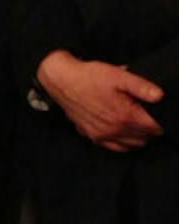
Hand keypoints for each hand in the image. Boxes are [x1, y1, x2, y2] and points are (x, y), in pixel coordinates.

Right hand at [37, 50, 164, 150]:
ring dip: (136, 136)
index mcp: (125, 116)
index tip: (154, 110)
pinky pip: (114, 147)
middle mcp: (115, 130)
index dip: (159, 119)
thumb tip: (160, 96)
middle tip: (143, 113)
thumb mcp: (119, 76)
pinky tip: (120, 131)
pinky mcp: (91, 136)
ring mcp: (102, 135)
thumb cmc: (89, 77)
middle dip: (148, 128)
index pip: (155, 128)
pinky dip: (121, 142)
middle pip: (145, 138)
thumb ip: (142, 87)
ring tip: (134, 122)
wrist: (61, 80)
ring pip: (131, 145)